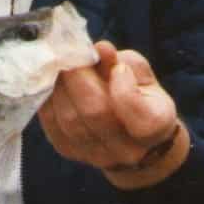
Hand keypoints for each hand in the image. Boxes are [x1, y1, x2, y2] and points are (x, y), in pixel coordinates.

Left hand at [38, 41, 188, 189]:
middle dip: (79, 76)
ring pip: (69, 118)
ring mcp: (97, 155)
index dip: (124, 89)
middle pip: (96, 112)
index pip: (141, 118)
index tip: (119, 68)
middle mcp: (128, 149)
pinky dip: (48, 98)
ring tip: (59, 64)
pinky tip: (50, 81)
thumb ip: (122, 61)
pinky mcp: (69, 150)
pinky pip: (51, 123)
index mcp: (156, 126)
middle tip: (70, 53)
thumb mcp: (138, 72)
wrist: (127, 130)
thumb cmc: (137, 92)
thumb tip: (100, 49)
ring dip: (60, 86)